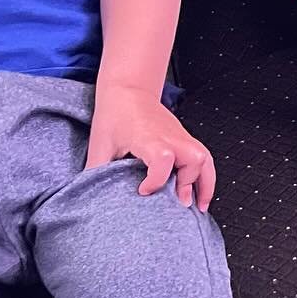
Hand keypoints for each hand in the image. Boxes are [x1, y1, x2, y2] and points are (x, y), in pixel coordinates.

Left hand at [86, 87, 215, 210]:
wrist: (128, 89)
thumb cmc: (116, 113)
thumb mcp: (100, 145)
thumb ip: (97, 174)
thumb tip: (90, 200)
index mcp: (148, 137)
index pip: (162, 158)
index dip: (155, 180)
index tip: (143, 191)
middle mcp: (170, 137)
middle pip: (193, 159)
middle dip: (188, 185)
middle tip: (177, 205)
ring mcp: (180, 137)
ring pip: (204, 159)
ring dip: (204, 184)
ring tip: (198, 208)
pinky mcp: (184, 139)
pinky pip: (203, 159)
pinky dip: (206, 177)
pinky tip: (200, 196)